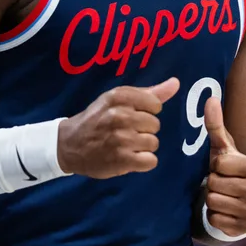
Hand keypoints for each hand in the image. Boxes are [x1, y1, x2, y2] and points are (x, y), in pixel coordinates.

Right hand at [58, 78, 179, 178]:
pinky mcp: (122, 160)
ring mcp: (121, 138)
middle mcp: (120, 115)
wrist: (69, 145)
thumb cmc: (97, 119)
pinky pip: (151, 161)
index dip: (146, 112)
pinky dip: (142, 162)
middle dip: (143, 130)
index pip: (155, 104)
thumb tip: (176, 83)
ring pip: (154, 143)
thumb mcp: (118, 99)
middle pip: (155, 125)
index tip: (131, 116)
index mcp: (119, 97)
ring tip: (125, 146)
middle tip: (124, 133)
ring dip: (142, 147)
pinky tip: (129, 158)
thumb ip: (149, 93)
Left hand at [203, 96, 245, 236]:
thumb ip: (215, 124)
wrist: (235, 200)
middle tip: (221, 183)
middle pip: (216, 185)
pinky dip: (214, 216)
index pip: (221, 165)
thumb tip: (211, 98)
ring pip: (214, 203)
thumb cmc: (227, 169)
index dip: (216, 166)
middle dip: (213, 184)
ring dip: (212, 199)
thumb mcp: (221, 148)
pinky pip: (216, 220)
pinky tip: (223, 210)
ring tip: (221, 195)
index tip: (223, 168)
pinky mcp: (244, 228)